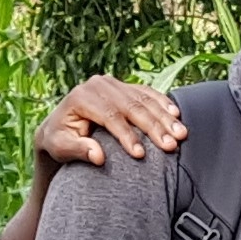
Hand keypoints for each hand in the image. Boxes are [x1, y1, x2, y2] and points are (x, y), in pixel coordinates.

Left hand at [35, 75, 187, 167]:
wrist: (60, 126)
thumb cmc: (60, 140)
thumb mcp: (61, 147)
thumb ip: (78, 150)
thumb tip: (98, 156)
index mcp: (81, 96)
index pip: (110, 116)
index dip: (127, 135)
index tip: (140, 155)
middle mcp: (98, 85)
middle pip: (131, 106)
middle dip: (154, 127)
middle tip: (171, 145)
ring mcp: (113, 83)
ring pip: (143, 99)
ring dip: (164, 118)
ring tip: (180, 134)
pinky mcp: (124, 86)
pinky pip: (147, 93)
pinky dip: (163, 104)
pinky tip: (176, 115)